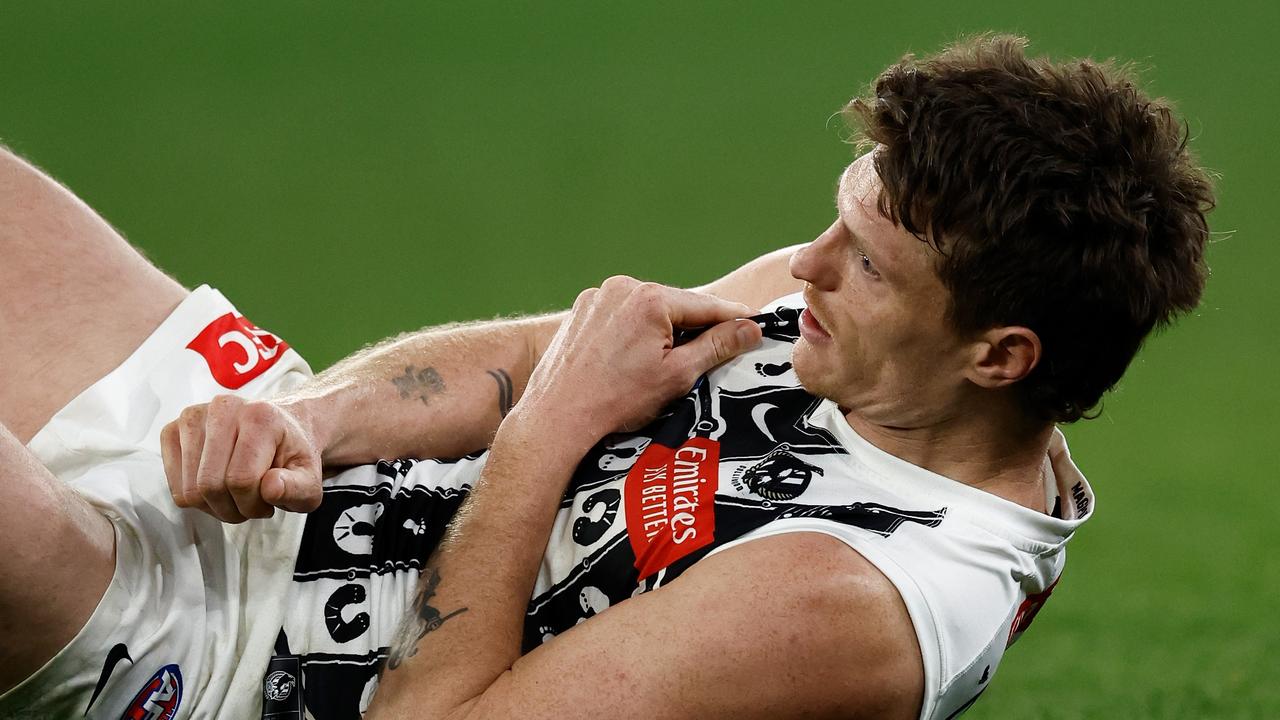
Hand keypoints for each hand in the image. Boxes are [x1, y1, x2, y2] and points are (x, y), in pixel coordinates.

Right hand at [159, 395, 323, 522]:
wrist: (280, 429)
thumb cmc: (291, 455)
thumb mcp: (309, 478)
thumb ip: (297, 488)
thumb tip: (270, 488)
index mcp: (260, 416)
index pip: (241, 480)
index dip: (253, 505)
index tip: (267, 504)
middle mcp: (222, 408)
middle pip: (209, 486)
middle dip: (232, 508)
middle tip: (251, 503)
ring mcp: (193, 416)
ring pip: (189, 490)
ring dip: (214, 506)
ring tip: (236, 493)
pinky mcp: (173, 429)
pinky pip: (174, 485)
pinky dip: (196, 496)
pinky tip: (217, 484)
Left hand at [513, 276, 761, 446]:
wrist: (557, 416)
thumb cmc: (616, 400)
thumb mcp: (677, 375)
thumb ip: (717, 346)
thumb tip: (749, 328)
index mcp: (650, 299)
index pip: (706, 305)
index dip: (734, 318)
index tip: (757, 322)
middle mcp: (623, 287)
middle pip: (676, 306)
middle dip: (694, 327)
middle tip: (714, 352)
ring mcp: (598, 297)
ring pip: (647, 310)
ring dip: (662, 329)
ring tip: (666, 363)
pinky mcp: (581, 311)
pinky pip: (620, 315)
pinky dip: (633, 331)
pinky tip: (632, 360)